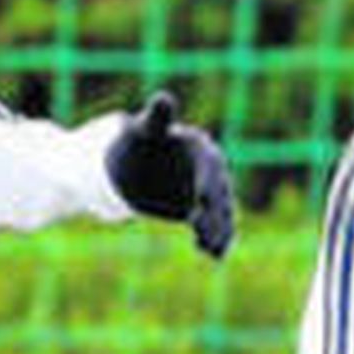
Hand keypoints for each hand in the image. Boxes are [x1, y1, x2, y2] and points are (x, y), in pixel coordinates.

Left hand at [105, 89, 234, 257]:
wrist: (133, 165)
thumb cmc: (139, 143)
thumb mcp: (145, 130)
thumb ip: (157, 118)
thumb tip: (163, 98)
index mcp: (201, 148)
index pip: (210, 167)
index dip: (206, 184)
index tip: (199, 201)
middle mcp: (210, 170)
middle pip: (218, 193)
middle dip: (215, 212)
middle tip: (201, 227)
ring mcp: (208, 191)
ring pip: (220, 214)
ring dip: (220, 231)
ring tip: (212, 250)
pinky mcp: (202, 210)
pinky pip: (213, 227)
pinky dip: (216, 240)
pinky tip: (214, 255)